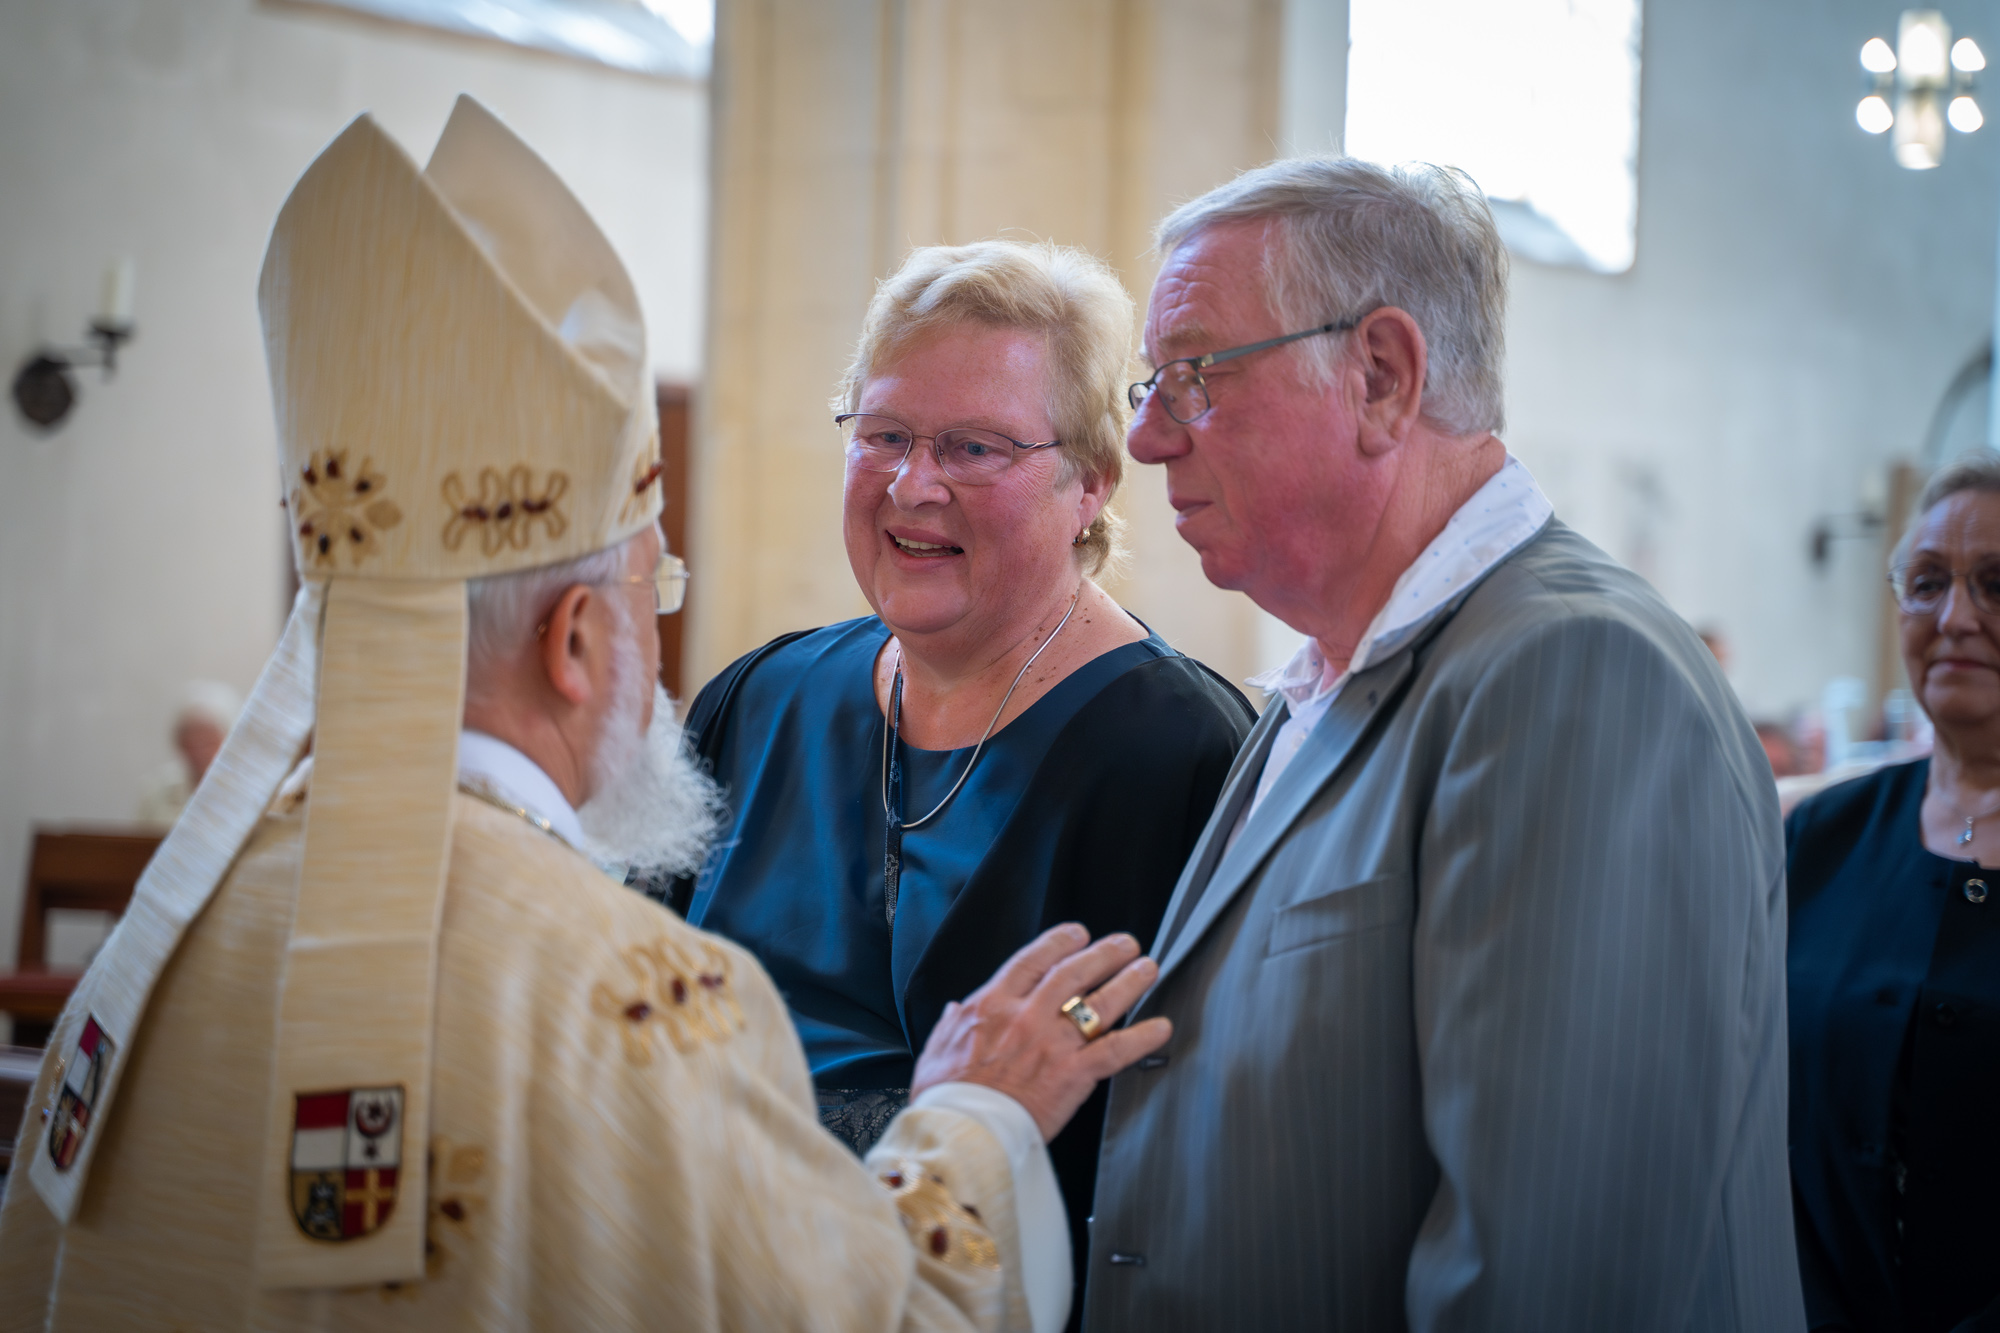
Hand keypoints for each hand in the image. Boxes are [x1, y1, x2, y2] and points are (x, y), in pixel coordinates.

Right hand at [911, 923, 1172, 1140]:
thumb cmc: (947, 1094)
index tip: (1077, 934)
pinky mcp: (1073, 1074)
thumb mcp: (937, 1047)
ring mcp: (1053, 1044)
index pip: (1033, 959)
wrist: (961, 1131)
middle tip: (1125, 943)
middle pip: (1074, 972)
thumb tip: (955, 1009)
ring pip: (1100, 1003)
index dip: (1060, 941)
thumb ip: (953, 1023)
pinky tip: (1160, 1028)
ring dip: (1129, 982)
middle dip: (1104, 953)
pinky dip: (1142, 1038)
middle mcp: (1027, 1016)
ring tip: (1148, 968)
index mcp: (993, 1004)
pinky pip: (1115, 1050)